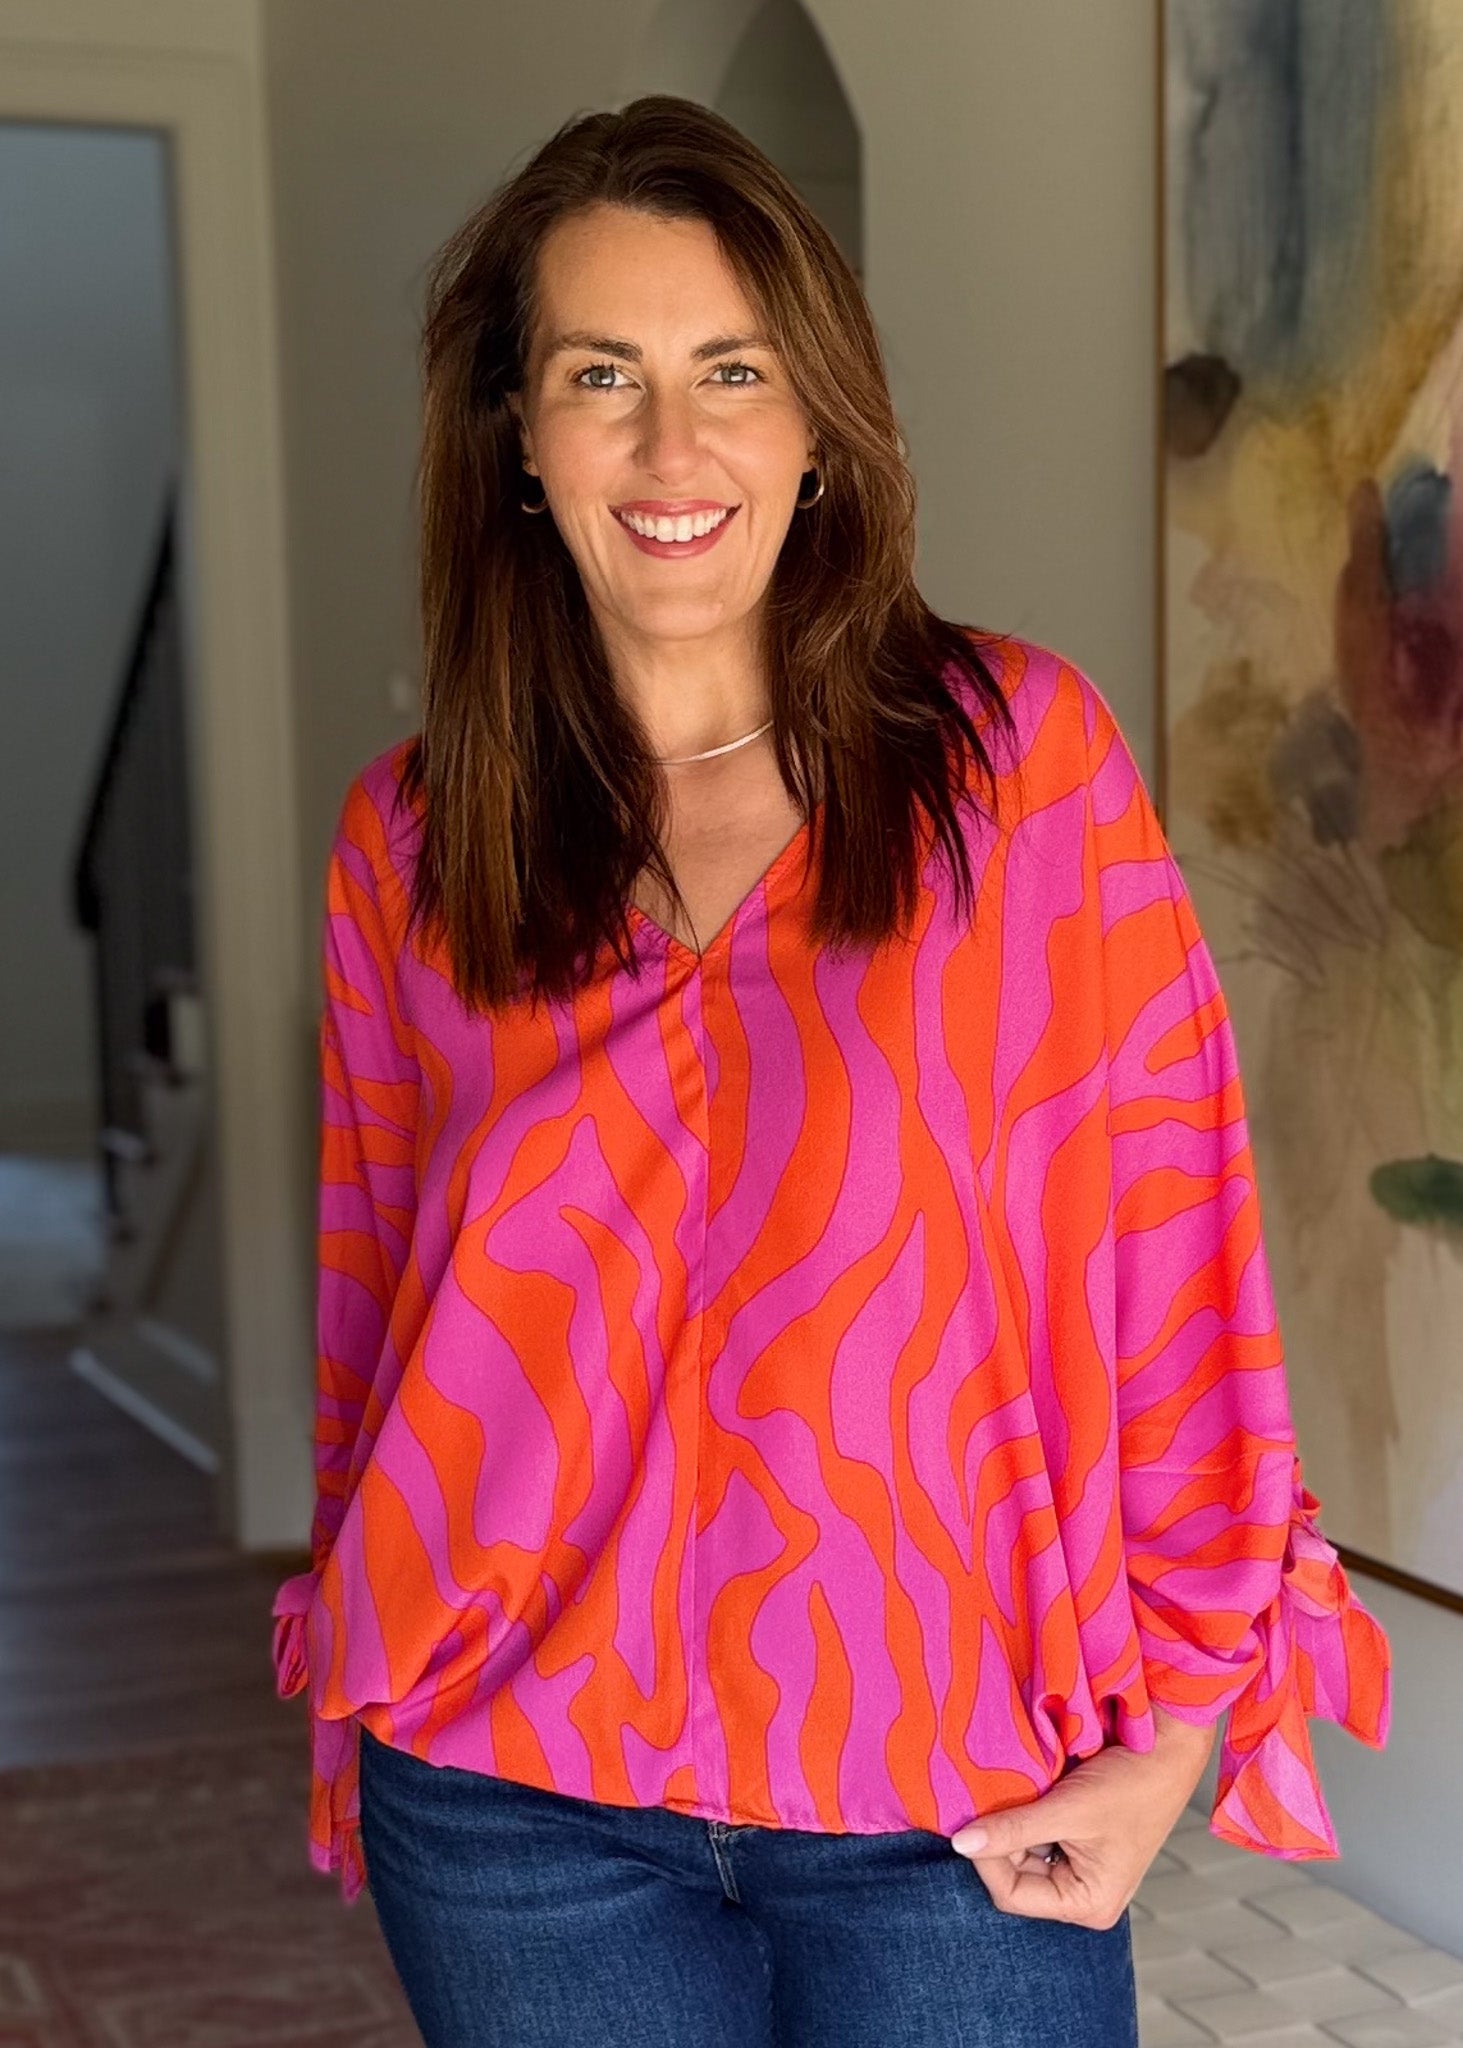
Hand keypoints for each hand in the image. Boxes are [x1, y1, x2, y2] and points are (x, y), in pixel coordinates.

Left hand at [949, 1707, 1216, 1929]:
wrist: (1166, 1747)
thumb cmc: (1132, 1783)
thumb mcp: (1068, 1809)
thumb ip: (1013, 1830)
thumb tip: (961, 1844)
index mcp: (1087, 1904)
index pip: (1012, 1894)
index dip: (986, 1859)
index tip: (971, 1820)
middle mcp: (1083, 1895)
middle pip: (1014, 1874)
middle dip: (999, 1837)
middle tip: (991, 1798)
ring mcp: (1080, 1869)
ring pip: (1022, 1852)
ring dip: (1012, 1822)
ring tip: (1013, 1791)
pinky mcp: (1078, 1843)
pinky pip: (1037, 1836)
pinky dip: (1026, 1814)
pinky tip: (1028, 1790)